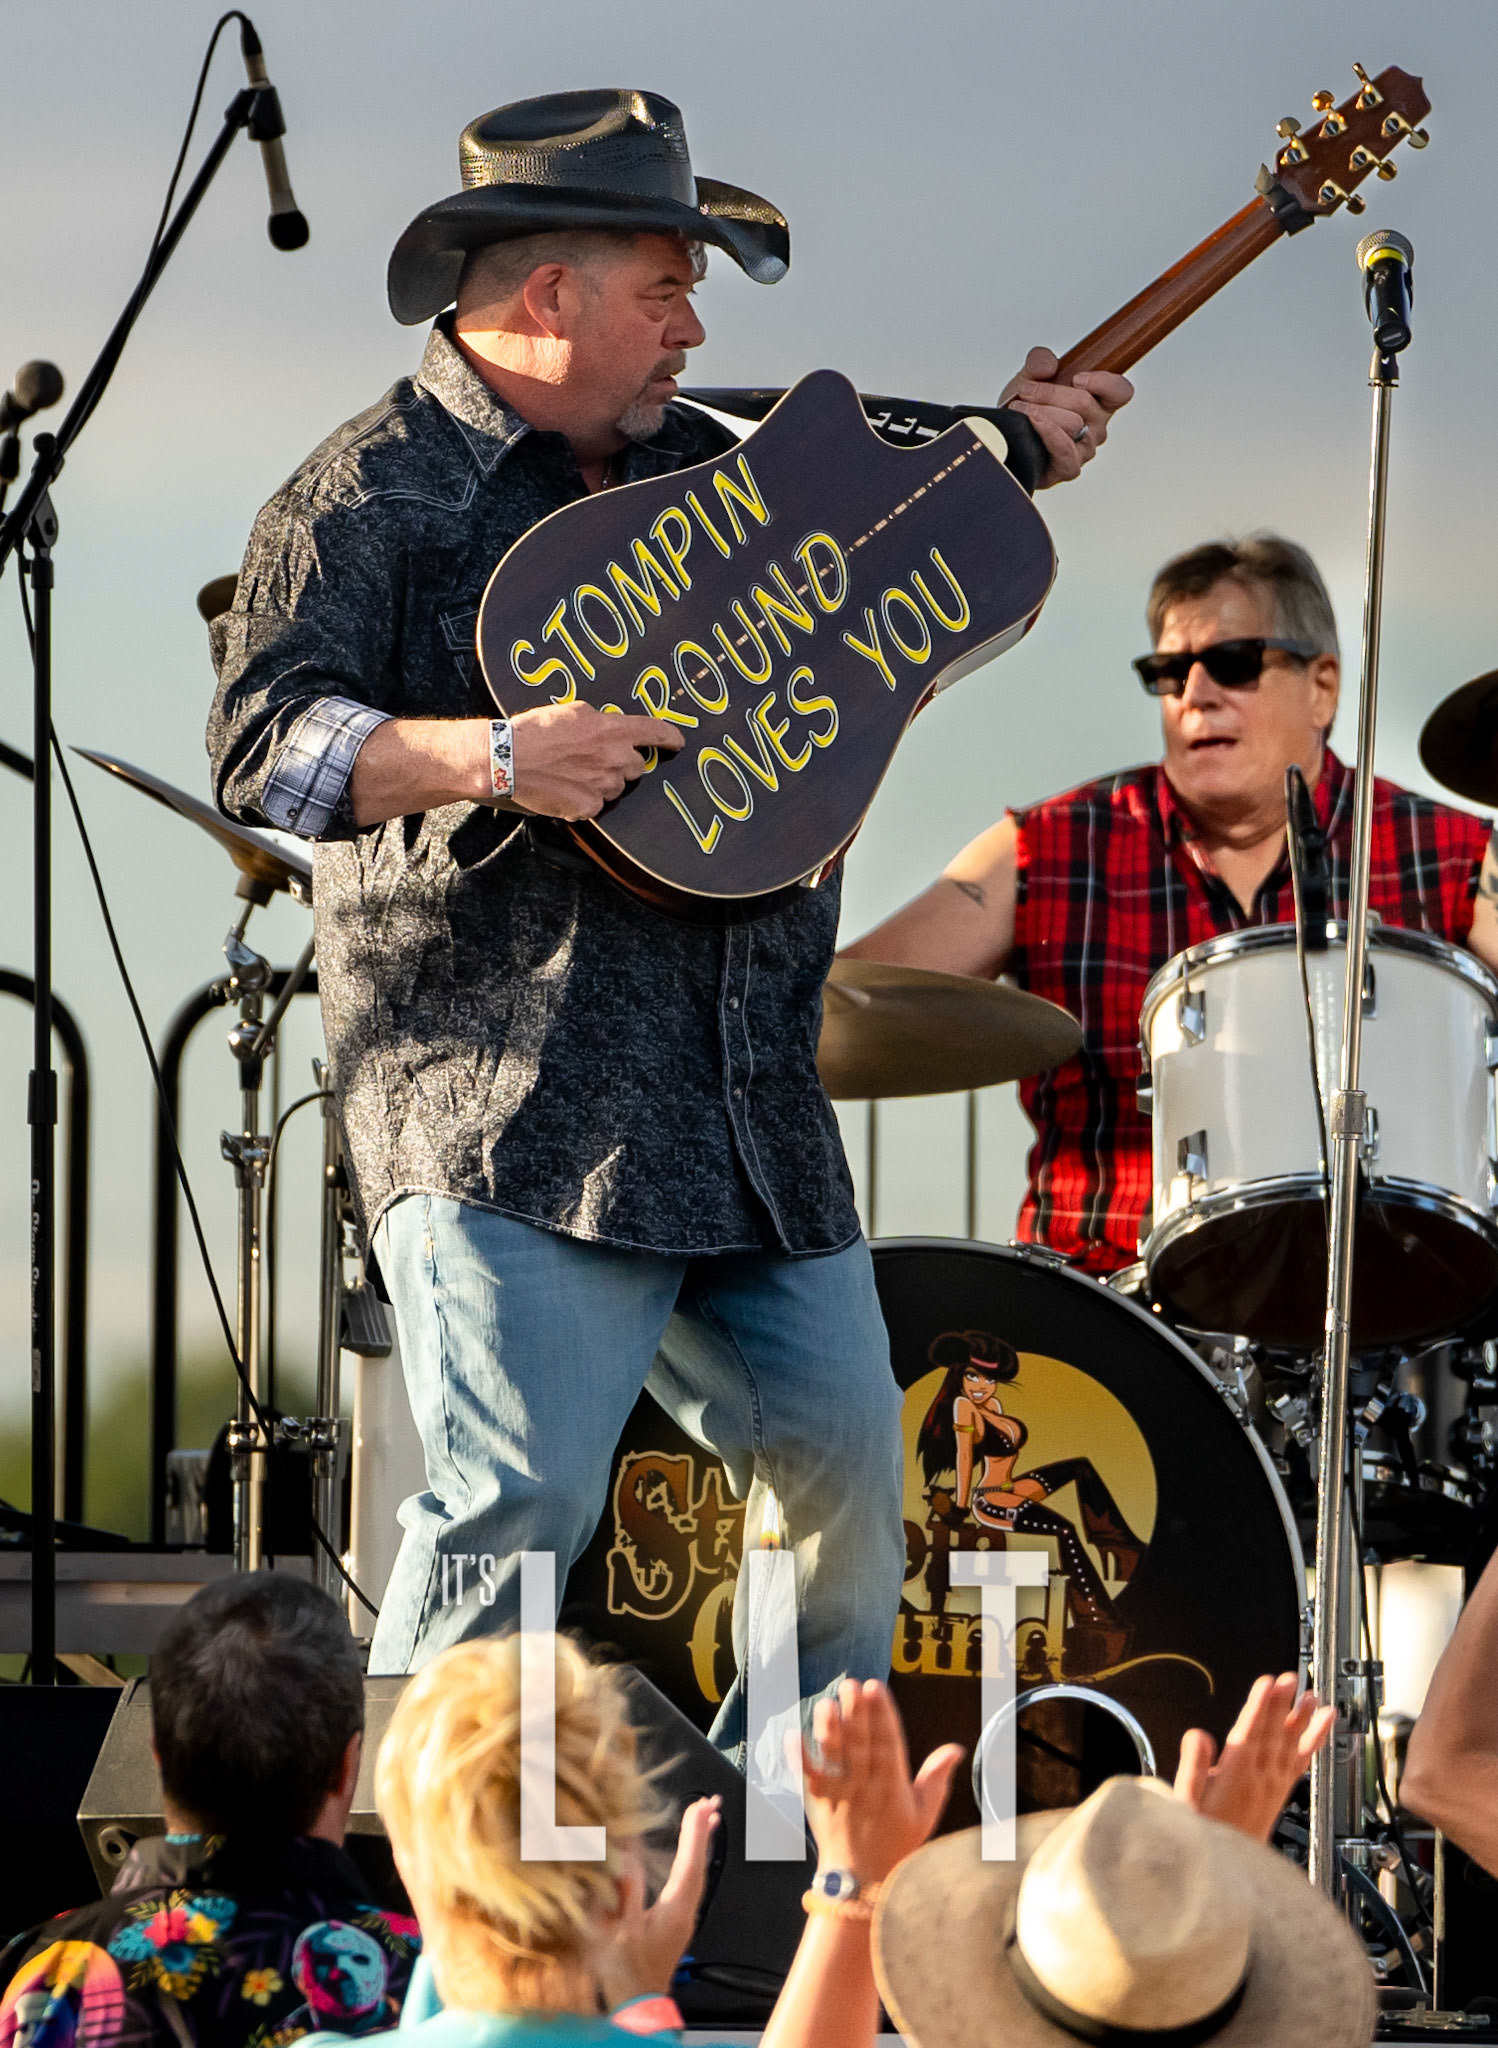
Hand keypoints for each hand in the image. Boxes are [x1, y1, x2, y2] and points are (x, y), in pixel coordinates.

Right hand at [509, 701, 684, 819]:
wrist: (509, 759)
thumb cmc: (535, 731)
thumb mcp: (573, 711)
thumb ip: (598, 721)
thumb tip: (608, 727)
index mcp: (612, 730)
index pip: (655, 732)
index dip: (670, 738)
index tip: (678, 742)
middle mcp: (614, 758)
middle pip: (636, 766)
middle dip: (622, 763)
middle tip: (595, 760)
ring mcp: (603, 785)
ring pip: (616, 787)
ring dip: (602, 782)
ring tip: (573, 774)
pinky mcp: (589, 807)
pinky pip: (596, 805)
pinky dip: (584, 800)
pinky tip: (565, 789)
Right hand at [596, 1794, 720, 2005]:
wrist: (635, 2008)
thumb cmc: (625, 1974)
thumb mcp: (617, 1931)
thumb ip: (625, 1891)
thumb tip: (629, 1854)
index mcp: (674, 1912)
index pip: (690, 1865)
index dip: (694, 1835)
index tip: (699, 1807)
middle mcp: (684, 1914)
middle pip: (699, 1866)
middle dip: (704, 1833)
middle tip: (712, 1804)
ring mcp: (681, 1920)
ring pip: (696, 1875)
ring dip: (699, 1846)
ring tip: (705, 1820)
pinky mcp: (674, 1925)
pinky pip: (688, 1884)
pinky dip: (691, 1862)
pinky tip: (688, 1857)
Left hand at [800, 1679, 963, 1885]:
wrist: (861, 1880)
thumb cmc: (896, 1844)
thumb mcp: (925, 1813)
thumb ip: (937, 1777)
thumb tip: (956, 1748)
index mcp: (893, 1788)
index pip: (889, 1743)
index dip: (883, 1714)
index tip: (877, 1688)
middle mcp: (865, 1789)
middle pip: (860, 1744)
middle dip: (856, 1713)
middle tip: (852, 1684)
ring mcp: (838, 1795)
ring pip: (834, 1757)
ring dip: (829, 1730)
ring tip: (827, 1704)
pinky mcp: (816, 1802)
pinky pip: (806, 1777)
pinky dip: (799, 1757)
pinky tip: (793, 1735)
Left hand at [998, 345, 1133, 487]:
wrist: (1007, 438)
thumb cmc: (1026, 409)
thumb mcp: (1030, 376)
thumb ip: (1039, 361)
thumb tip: (1048, 364)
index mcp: (1099, 403)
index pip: (1121, 392)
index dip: (1104, 382)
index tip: (1077, 378)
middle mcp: (1096, 427)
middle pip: (1085, 402)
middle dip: (1050, 392)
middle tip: (1026, 389)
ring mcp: (1084, 450)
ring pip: (1072, 423)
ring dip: (1041, 411)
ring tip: (1020, 407)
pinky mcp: (1068, 468)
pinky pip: (1065, 450)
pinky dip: (1047, 432)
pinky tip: (1032, 422)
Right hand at [1173, 1672, 1336, 1843]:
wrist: (1228, 1872)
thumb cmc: (1205, 1833)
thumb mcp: (1186, 1803)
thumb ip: (1193, 1768)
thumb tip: (1198, 1736)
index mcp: (1236, 1776)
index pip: (1251, 1732)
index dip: (1260, 1706)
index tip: (1269, 1683)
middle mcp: (1261, 1778)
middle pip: (1273, 1733)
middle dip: (1282, 1703)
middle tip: (1292, 1677)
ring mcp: (1274, 1785)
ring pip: (1290, 1746)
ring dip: (1302, 1719)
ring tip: (1312, 1696)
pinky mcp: (1280, 1791)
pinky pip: (1302, 1763)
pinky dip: (1314, 1743)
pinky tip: (1323, 1728)